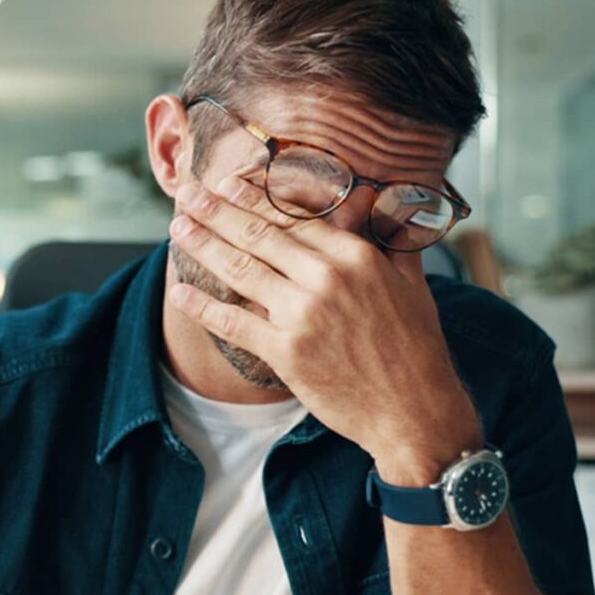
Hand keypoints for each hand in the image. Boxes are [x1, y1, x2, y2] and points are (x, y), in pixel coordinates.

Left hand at [168, 172, 482, 483]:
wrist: (413, 411)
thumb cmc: (415, 348)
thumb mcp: (412, 284)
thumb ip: (392, 242)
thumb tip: (386, 210)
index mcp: (355, 256)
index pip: (293, 216)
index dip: (255, 198)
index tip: (229, 184)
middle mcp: (325, 278)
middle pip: (258, 234)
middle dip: (217, 211)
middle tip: (189, 195)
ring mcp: (302, 315)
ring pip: (241, 269)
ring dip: (203, 244)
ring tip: (178, 227)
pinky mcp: (285, 352)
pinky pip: (233, 322)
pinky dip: (202, 306)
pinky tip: (178, 292)